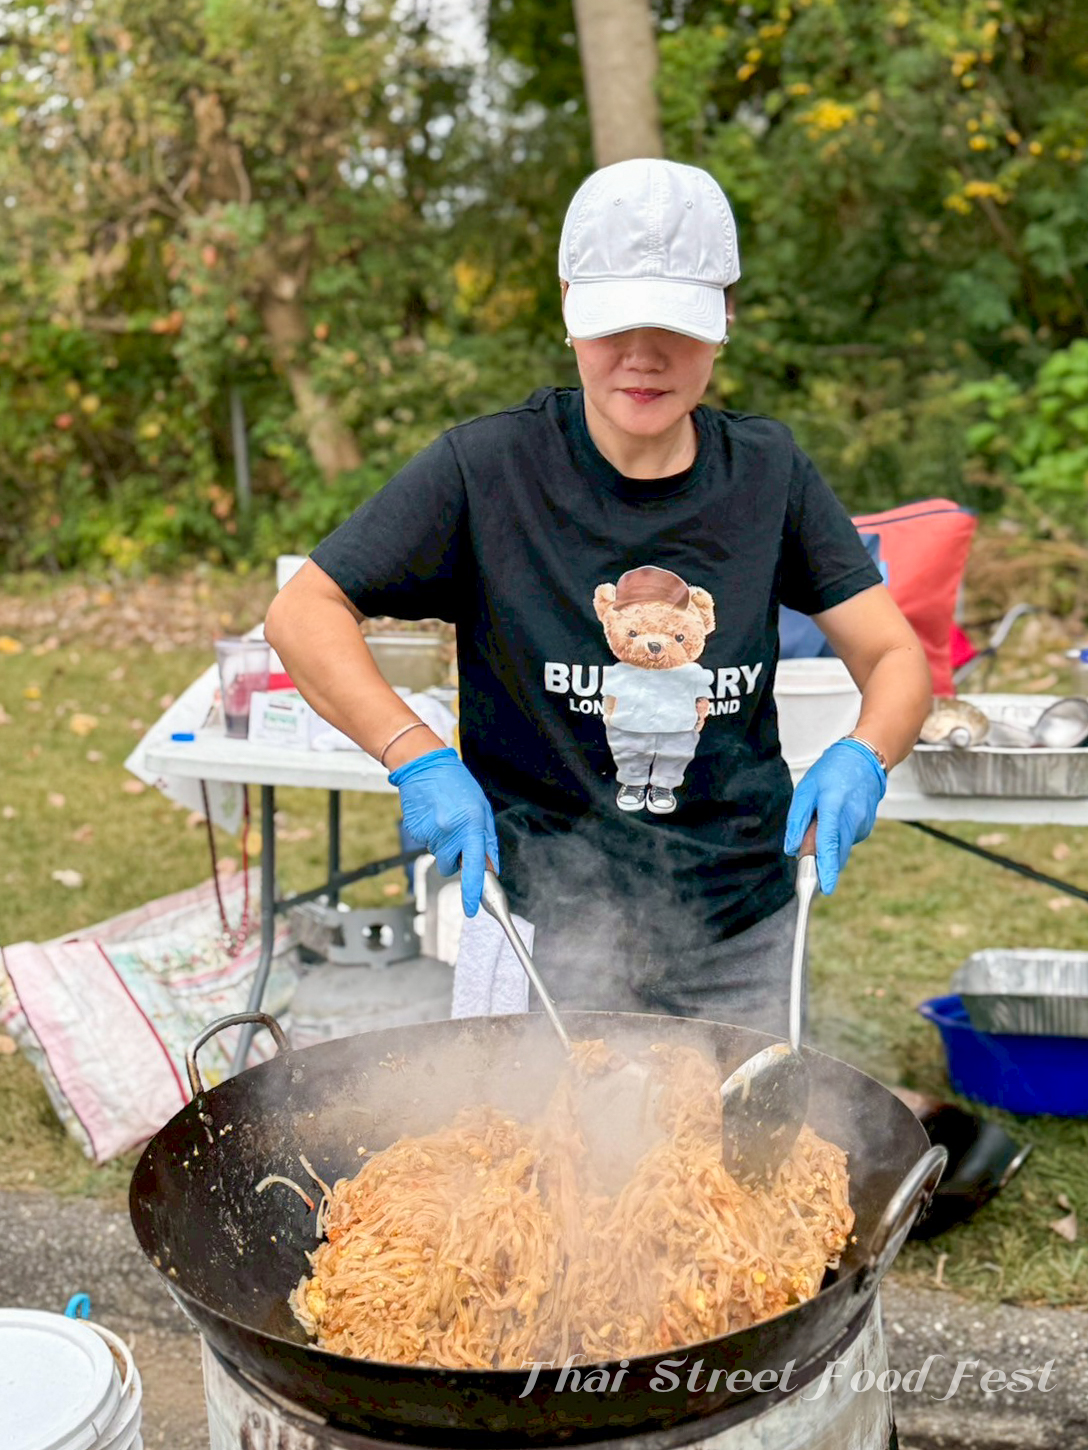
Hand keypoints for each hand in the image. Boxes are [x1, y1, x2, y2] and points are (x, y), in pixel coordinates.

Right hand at [388, 748, 498, 916]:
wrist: (424, 765)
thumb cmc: (457, 785)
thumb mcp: (482, 810)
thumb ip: (487, 842)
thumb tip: (490, 869)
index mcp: (471, 826)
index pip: (475, 868)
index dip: (474, 891)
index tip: (473, 908)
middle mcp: (449, 832)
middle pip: (451, 866)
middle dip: (455, 858)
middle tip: (457, 834)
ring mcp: (430, 832)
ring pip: (439, 855)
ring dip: (443, 844)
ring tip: (444, 818)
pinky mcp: (415, 830)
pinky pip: (426, 843)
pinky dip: (431, 835)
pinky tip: (433, 816)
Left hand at [783, 739, 885, 893]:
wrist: (864, 759)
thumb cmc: (832, 771)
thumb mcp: (806, 789)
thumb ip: (797, 820)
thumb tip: (792, 848)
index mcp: (834, 807)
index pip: (829, 844)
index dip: (826, 869)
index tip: (824, 889)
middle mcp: (851, 819)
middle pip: (836, 854)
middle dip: (821, 861)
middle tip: (808, 850)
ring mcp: (862, 824)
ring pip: (840, 847)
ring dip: (827, 844)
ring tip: (822, 816)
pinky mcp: (866, 827)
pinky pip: (846, 839)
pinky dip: (836, 836)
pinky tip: (835, 816)